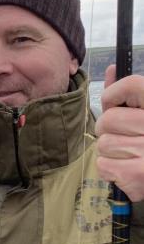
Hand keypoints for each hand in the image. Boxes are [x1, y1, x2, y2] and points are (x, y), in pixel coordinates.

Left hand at [95, 66, 143, 201]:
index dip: (113, 95)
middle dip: (107, 130)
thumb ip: (129, 93)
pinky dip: (110, 170)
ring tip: (129, 155)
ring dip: (110, 152)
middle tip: (123, 137)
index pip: (132, 85)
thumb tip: (111, 69)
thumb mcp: (143, 112)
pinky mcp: (139, 173)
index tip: (113, 106)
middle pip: (109, 119)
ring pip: (103, 144)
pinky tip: (127, 170)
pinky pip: (103, 165)